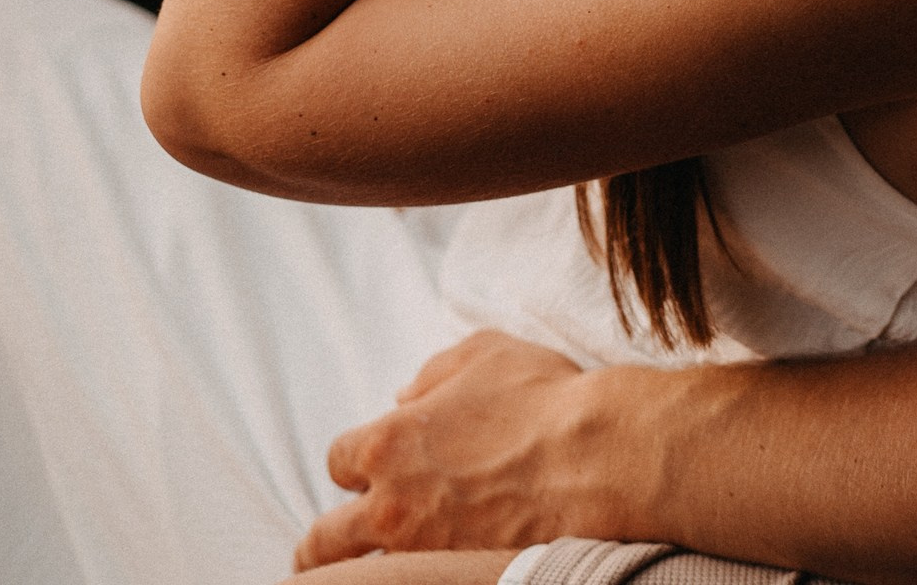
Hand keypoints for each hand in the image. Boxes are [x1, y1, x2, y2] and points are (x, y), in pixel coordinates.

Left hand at [295, 333, 601, 563]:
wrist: (593, 458)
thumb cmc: (541, 397)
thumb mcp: (482, 354)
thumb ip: (433, 373)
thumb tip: (406, 396)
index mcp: (387, 444)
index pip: (338, 462)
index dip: (354, 465)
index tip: (367, 470)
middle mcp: (391, 506)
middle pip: (325, 541)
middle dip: (323, 545)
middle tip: (327, 551)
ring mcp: (421, 553)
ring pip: (362, 579)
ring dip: (362, 573)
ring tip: (358, 580)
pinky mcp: (456, 580)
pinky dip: (415, 583)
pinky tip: (422, 580)